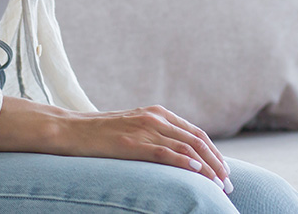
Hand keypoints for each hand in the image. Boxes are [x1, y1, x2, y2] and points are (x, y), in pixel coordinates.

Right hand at [54, 104, 233, 192]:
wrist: (70, 130)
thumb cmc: (100, 134)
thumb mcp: (133, 129)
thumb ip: (154, 136)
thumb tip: (176, 155)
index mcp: (157, 113)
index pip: (195, 133)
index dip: (214, 152)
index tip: (224, 170)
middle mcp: (155, 118)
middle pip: (197, 139)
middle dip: (216, 162)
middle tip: (228, 183)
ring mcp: (144, 129)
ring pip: (186, 147)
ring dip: (207, 167)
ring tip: (219, 184)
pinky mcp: (132, 143)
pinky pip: (165, 152)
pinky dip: (185, 162)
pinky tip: (197, 172)